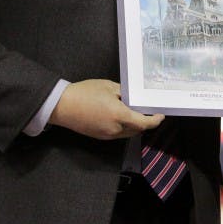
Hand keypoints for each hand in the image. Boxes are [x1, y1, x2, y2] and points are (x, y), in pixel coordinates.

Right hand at [49, 79, 164, 139]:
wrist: (62, 105)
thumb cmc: (84, 93)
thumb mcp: (108, 86)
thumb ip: (124, 93)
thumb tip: (134, 98)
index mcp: (119, 115)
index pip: (143, 123)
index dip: (155, 121)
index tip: (160, 115)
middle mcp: (115, 129)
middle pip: (137, 130)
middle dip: (145, 122)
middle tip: (147, 111)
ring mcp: (106, 135)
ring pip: (127, 133)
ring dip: (134, 126)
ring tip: (133, 112)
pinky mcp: (99, 137)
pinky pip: (117, 134)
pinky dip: (123, 127)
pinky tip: (120, 116)